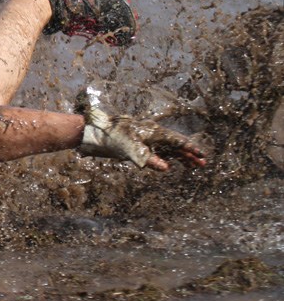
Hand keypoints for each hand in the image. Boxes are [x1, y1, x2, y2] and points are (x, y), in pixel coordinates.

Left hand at [79, 107, 206, 170]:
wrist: (96, 133)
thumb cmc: (113, 138)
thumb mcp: (131, 150)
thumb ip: (149, 160)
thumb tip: (166, 168)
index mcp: (154, 132)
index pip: (177, 141)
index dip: (190, 149)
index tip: (202, 155)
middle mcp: (153, 134)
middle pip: (175, 145)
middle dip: (189, 154)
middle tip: (203, 164)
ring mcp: (147, 139)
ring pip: (168, 148)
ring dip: (180, 157)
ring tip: (193, 166)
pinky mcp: (140, 144)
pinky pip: (158, 150)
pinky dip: (167, 157)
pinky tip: (172, 163)